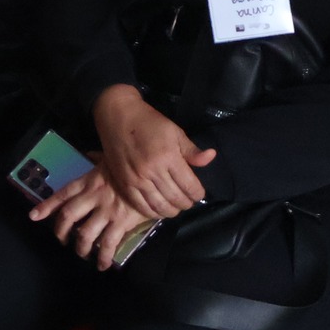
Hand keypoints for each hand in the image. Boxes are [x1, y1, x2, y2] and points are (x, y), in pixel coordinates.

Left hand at [31, 166, 154, 269]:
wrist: (153, 174)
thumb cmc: (130, 167)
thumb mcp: (111, 159)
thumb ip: (97, 159)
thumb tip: (90, 155)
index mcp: (88, 181)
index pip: (62, 195)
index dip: (46, 206)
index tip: (34, 216)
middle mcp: (92, 197)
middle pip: (68, 216)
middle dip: (61, 231)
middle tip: (62, 240)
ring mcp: (106, 210)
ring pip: (85, 233)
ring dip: (81, 247)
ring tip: (82, 253)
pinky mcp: (121, 222)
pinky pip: (108, 244)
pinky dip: (103, 257)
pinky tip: (102, 265)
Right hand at [92, 83, 214, 219]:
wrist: (117, 116)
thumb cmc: (148, 122)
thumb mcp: (174, 132)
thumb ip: (192, 150)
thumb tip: (212, 157)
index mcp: (168, 157)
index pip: (189, 185)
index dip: (198, 194)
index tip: (199, 193)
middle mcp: (153, 171)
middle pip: (176, 198)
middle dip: (187, 203)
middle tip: (189, 201)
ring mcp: (137, 180)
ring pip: (159, 206)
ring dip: (172, 211)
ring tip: (176, 207)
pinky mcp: (124, 184)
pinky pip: (141, 207)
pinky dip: (153, 213)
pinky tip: (159, 210)